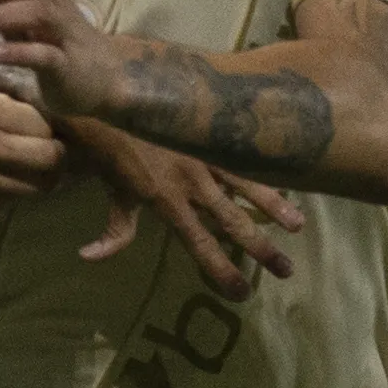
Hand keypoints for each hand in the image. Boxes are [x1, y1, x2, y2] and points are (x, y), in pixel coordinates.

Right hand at [0, 92, 68, 215]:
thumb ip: (13, 111)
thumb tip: (56, 127)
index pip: (42, 126)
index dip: (49, 132)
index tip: (45, 136)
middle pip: (49, 158)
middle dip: (57, 158)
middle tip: (52, 157)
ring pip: (38, 186)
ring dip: (41, 180)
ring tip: (31, 172)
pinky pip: (14, 201)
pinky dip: (16, 192)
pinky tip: (4, 182)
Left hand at [67, 121, 301, 290]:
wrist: (112, 95)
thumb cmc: (108, 148)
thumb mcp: (111, 192)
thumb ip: (114, 230)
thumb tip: (89, 258)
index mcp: (166, 200)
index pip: (199, 243)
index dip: (220, 269)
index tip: (241, 292)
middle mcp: (192, 182)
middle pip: (233, 222)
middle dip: (260, 248)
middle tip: (286, 271)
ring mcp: (206, 155)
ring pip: (248, 185)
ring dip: (274, 207)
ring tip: (298, 227)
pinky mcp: (211, 132)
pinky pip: (242, 153)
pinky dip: (264, 166)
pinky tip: (288, 175)